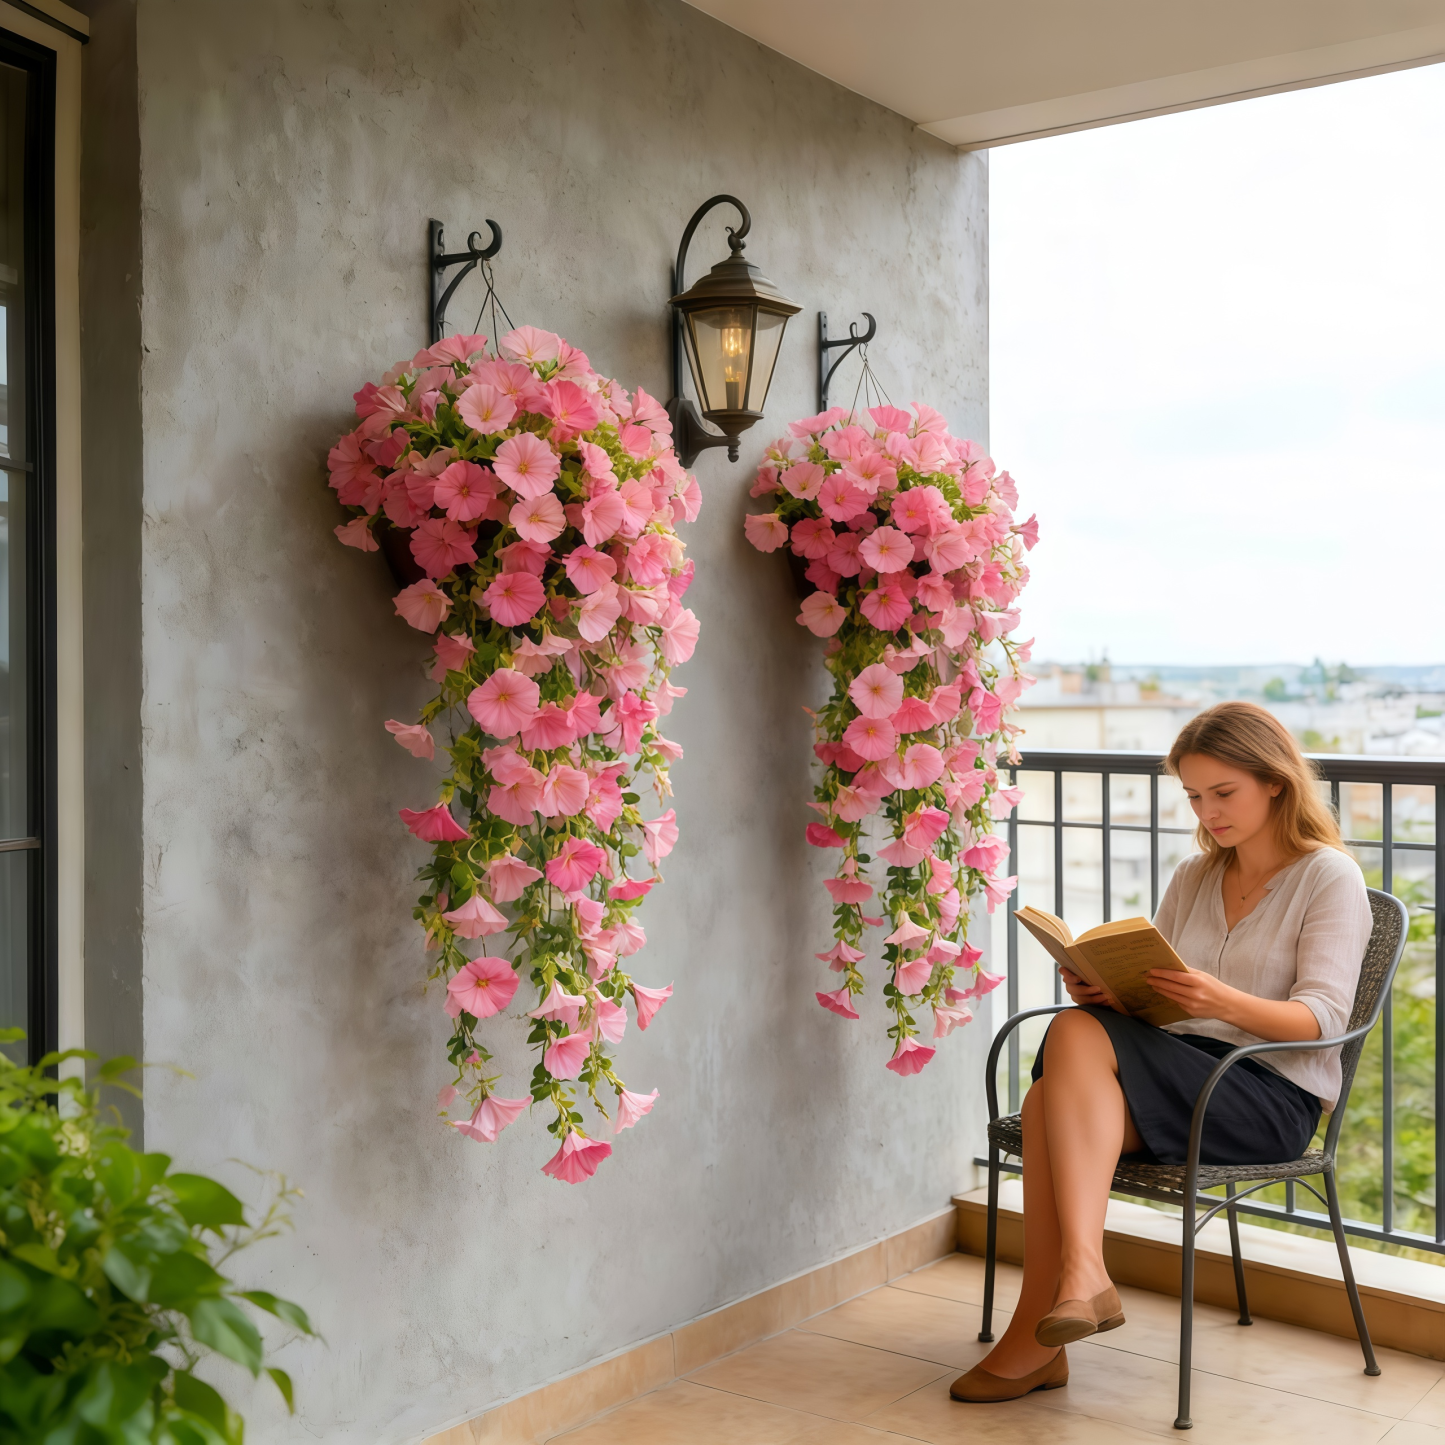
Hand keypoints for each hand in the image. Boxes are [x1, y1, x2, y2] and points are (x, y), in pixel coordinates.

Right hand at [1060, 967, 1111, 1008]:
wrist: (1101, 983)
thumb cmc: (1095, 972)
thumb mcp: (1092, 968)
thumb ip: (1088, 965)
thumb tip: (1094, 954)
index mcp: (1071, 972)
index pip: (1063, 971)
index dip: (1069, 976)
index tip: (1078, 978)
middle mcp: (1070, 984)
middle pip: (1072, 989)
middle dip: (1086, 990)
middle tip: (1098, 988)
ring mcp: (1075, 994)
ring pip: (1080, 999)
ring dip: (1094, 999)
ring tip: (1107, 996)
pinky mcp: (1082, 1002)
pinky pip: (1088, 1005)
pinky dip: (1099, 1004)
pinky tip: (1107, 1002)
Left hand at [1146, 968, 1321, 1040]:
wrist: (1230, 1005)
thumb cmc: (1215, 986)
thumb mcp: (1203, 976)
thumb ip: (1187, 972)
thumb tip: (1169, 965)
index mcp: (1198, 981)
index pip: (1175, 976)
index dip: (1161, 973)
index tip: (1151, 970)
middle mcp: (1195, 994)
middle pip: (1170, 986)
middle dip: (1156, 981)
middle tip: (1146, 976)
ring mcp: (1192, 1005)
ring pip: (1170, 996)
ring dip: (1159, 989)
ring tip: (1151, 983)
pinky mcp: (1191, 1012)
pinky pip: (1176, 1003)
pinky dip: (1168, 997)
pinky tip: (1162, 992)